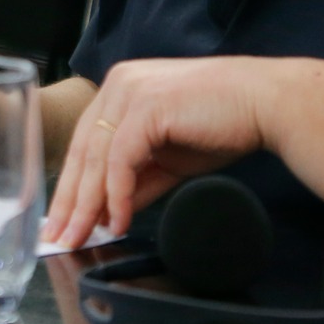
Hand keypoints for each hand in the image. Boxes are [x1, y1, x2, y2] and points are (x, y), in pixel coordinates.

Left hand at [41, 56, 271, 247]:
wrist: (263, 102)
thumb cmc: (223, 124)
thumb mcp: (169, 159)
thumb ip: (138, 181)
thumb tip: (110, 213)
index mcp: (120, 89)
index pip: (85, 144)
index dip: (71, 186)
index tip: (63, 221)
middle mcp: (119, 84)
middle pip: (83, 151)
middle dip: (69, 201)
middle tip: (59, 238)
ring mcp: (130, 92)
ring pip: (96, 157)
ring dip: (87, 204)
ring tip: (81, 238)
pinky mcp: (146, 107)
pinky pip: (120, 159)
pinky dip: (116, 195)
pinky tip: (118, 222)